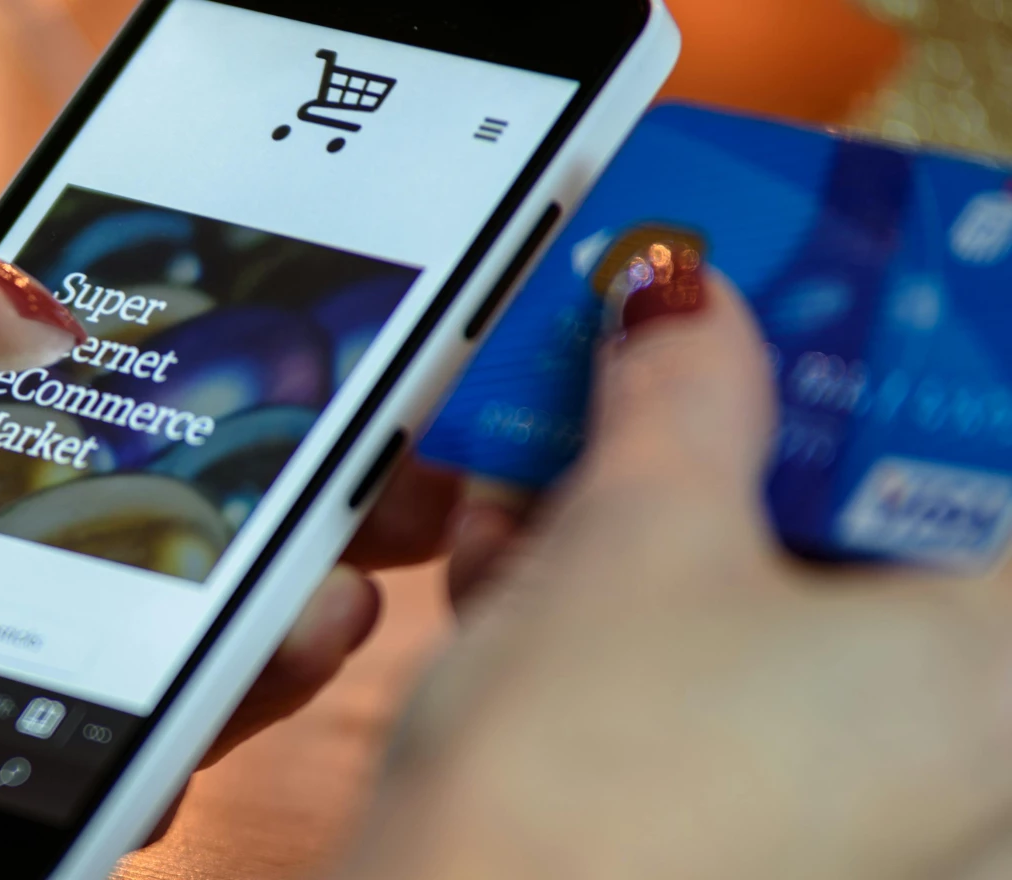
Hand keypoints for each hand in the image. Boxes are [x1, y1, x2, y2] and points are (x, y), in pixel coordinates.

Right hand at [350, 258, 1011, 877]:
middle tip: (675, 365)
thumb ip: (681, 392)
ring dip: (678, 527)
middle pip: (894, 533)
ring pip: (805, 618)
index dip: (921, 355)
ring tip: (552, 473)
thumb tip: (684, 297)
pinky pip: (745, 702)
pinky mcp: (781, 853)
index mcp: (1001, 666)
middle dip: (768, 435)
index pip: (996, 455)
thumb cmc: (584, 800)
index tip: (843, 297)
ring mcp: (886, 825)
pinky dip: (654, 630)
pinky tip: (526, 580)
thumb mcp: (631, 543)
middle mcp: (981, 764)